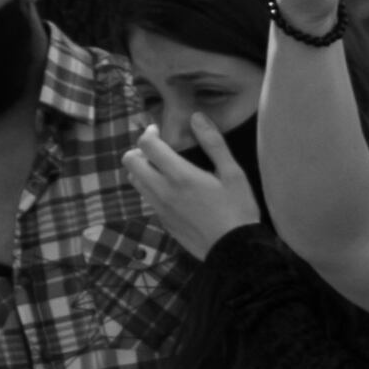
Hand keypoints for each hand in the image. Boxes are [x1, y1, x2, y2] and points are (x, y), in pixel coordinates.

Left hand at [125, 123, 261, 253]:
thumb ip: (214, 143)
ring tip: (162, 169)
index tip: (158, 131)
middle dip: (139, 150)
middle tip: (157, 150)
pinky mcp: (163, 221)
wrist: (234, 251)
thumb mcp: (233, 174)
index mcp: (179, 175)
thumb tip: (197, 117)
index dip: (148, 133)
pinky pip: (147, 198)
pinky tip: (172, 192)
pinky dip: (152, 188)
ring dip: (142, 170)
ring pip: (134, 181)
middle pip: (130, 162)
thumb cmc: (238, 210)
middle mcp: (162, 190)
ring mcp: (159, 208)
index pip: (146, 145)